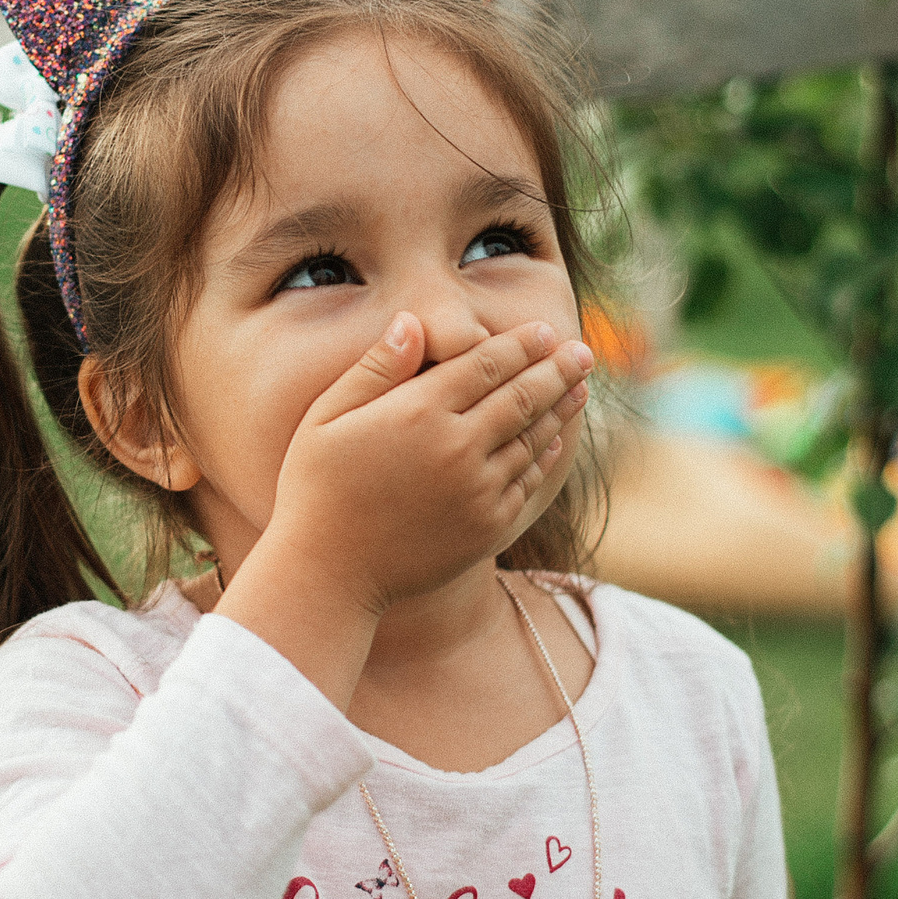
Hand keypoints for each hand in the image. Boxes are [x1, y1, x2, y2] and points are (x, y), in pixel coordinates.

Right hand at [259, 312, 594, 615]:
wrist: (328, 576)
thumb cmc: (316, 489)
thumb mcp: (326, 418)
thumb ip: (376, 368)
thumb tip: (412, 322)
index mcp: (419, 412)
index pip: (485, 365)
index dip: (519, 345)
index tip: (544, 330)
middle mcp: (458, 448)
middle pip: (522, 397)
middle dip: (557, 369)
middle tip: (582, 351)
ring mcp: (479, 490)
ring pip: (532, 438)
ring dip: (561, 408)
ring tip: (580, 386)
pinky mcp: (488, 526)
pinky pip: (527, 480)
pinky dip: (546, 454)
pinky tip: (555, 438)